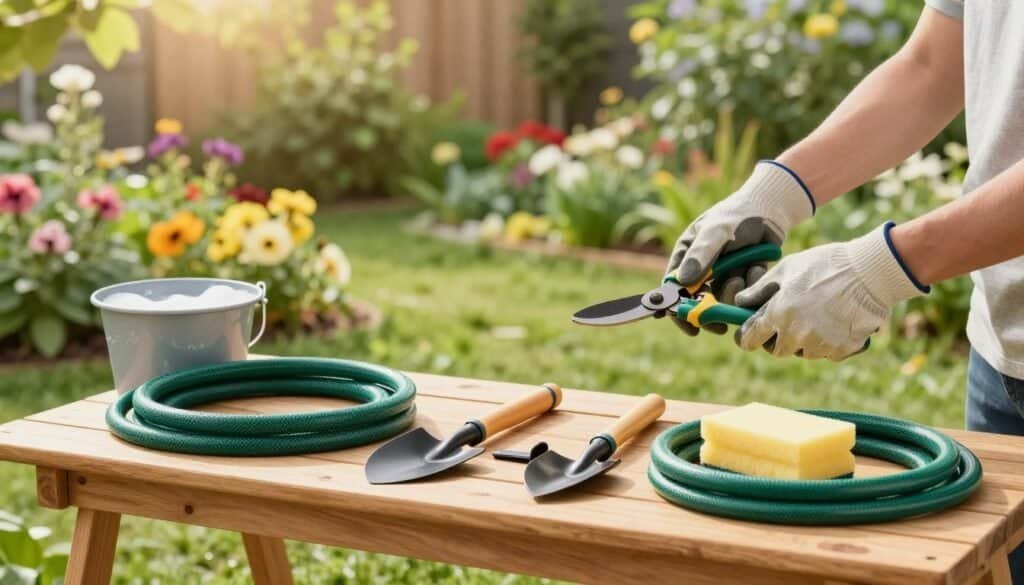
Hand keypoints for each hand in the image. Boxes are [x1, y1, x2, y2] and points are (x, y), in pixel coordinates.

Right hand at [665, 161, 814, 335]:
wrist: (771, 208)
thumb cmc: (737, 214)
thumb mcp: (716, 232)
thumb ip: (700, 256)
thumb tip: (682, 284)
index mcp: (686, 255)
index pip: (673, 288)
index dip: (677, 309)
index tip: (689, 326)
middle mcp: (701, 267)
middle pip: (697, 301)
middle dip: (710, 312)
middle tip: (719, 325)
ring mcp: (723, 273)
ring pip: (723, 299)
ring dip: (733, 293)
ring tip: (742, 276)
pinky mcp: (743, 276)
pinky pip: (745, 292)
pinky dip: (751, 283)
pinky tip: (757, 266)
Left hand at [734, 223, 927, 359]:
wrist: (871, 272)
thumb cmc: (825, 265)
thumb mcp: (786, 269)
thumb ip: (759, 289)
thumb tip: (740, 302)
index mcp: (778, 315)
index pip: (749, 340)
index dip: (746, 337)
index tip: (748, 334)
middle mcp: (797, 335)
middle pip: (777, 350)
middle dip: (777, 338)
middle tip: (787, 319)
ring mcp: (820, 345)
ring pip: (803, 352)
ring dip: (803, 340)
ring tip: (816, 314)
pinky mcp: (841, 350)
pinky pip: (826, 352)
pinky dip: (827, 341)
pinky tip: (835, 320)